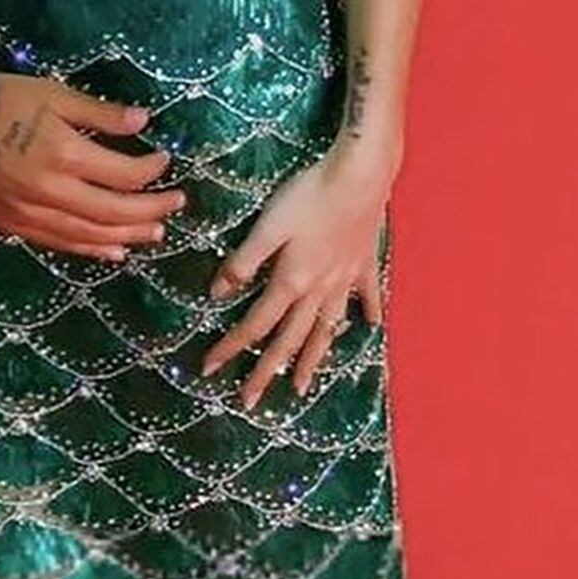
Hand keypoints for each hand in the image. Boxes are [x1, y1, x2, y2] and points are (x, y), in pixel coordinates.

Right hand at [0, 75, 185, 257]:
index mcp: (67, 155)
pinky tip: (113, 252)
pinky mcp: (17, 228)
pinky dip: (94, 251)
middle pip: (117, 212)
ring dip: (130, 235)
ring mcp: (36, 216)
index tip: (164, 159)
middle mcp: (56, 193)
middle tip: (176, 204)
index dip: (153, 169)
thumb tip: (143, 121)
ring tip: (155, 233)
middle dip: (152, 210)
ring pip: (94, 236)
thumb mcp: (51, 93)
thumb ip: (98, 111)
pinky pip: (64, 245)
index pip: (126, 174)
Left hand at [200, 149, 391, 406]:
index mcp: (291, 282)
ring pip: (326, 330)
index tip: (208, 369)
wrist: (361, 176)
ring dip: (311, 360)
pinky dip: (366, 312)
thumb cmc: (309, 196)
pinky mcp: (365, 263)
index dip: (230, 347)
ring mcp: (346, 279)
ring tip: (301, 387)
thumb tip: (216, 294)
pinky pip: (366, 295)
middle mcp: (320, 290)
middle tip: (249, 402)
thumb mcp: (267, 226)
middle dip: (266, 372)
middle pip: (289, 340)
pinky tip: (368, 325)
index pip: (255, 325)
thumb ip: (243, 261)